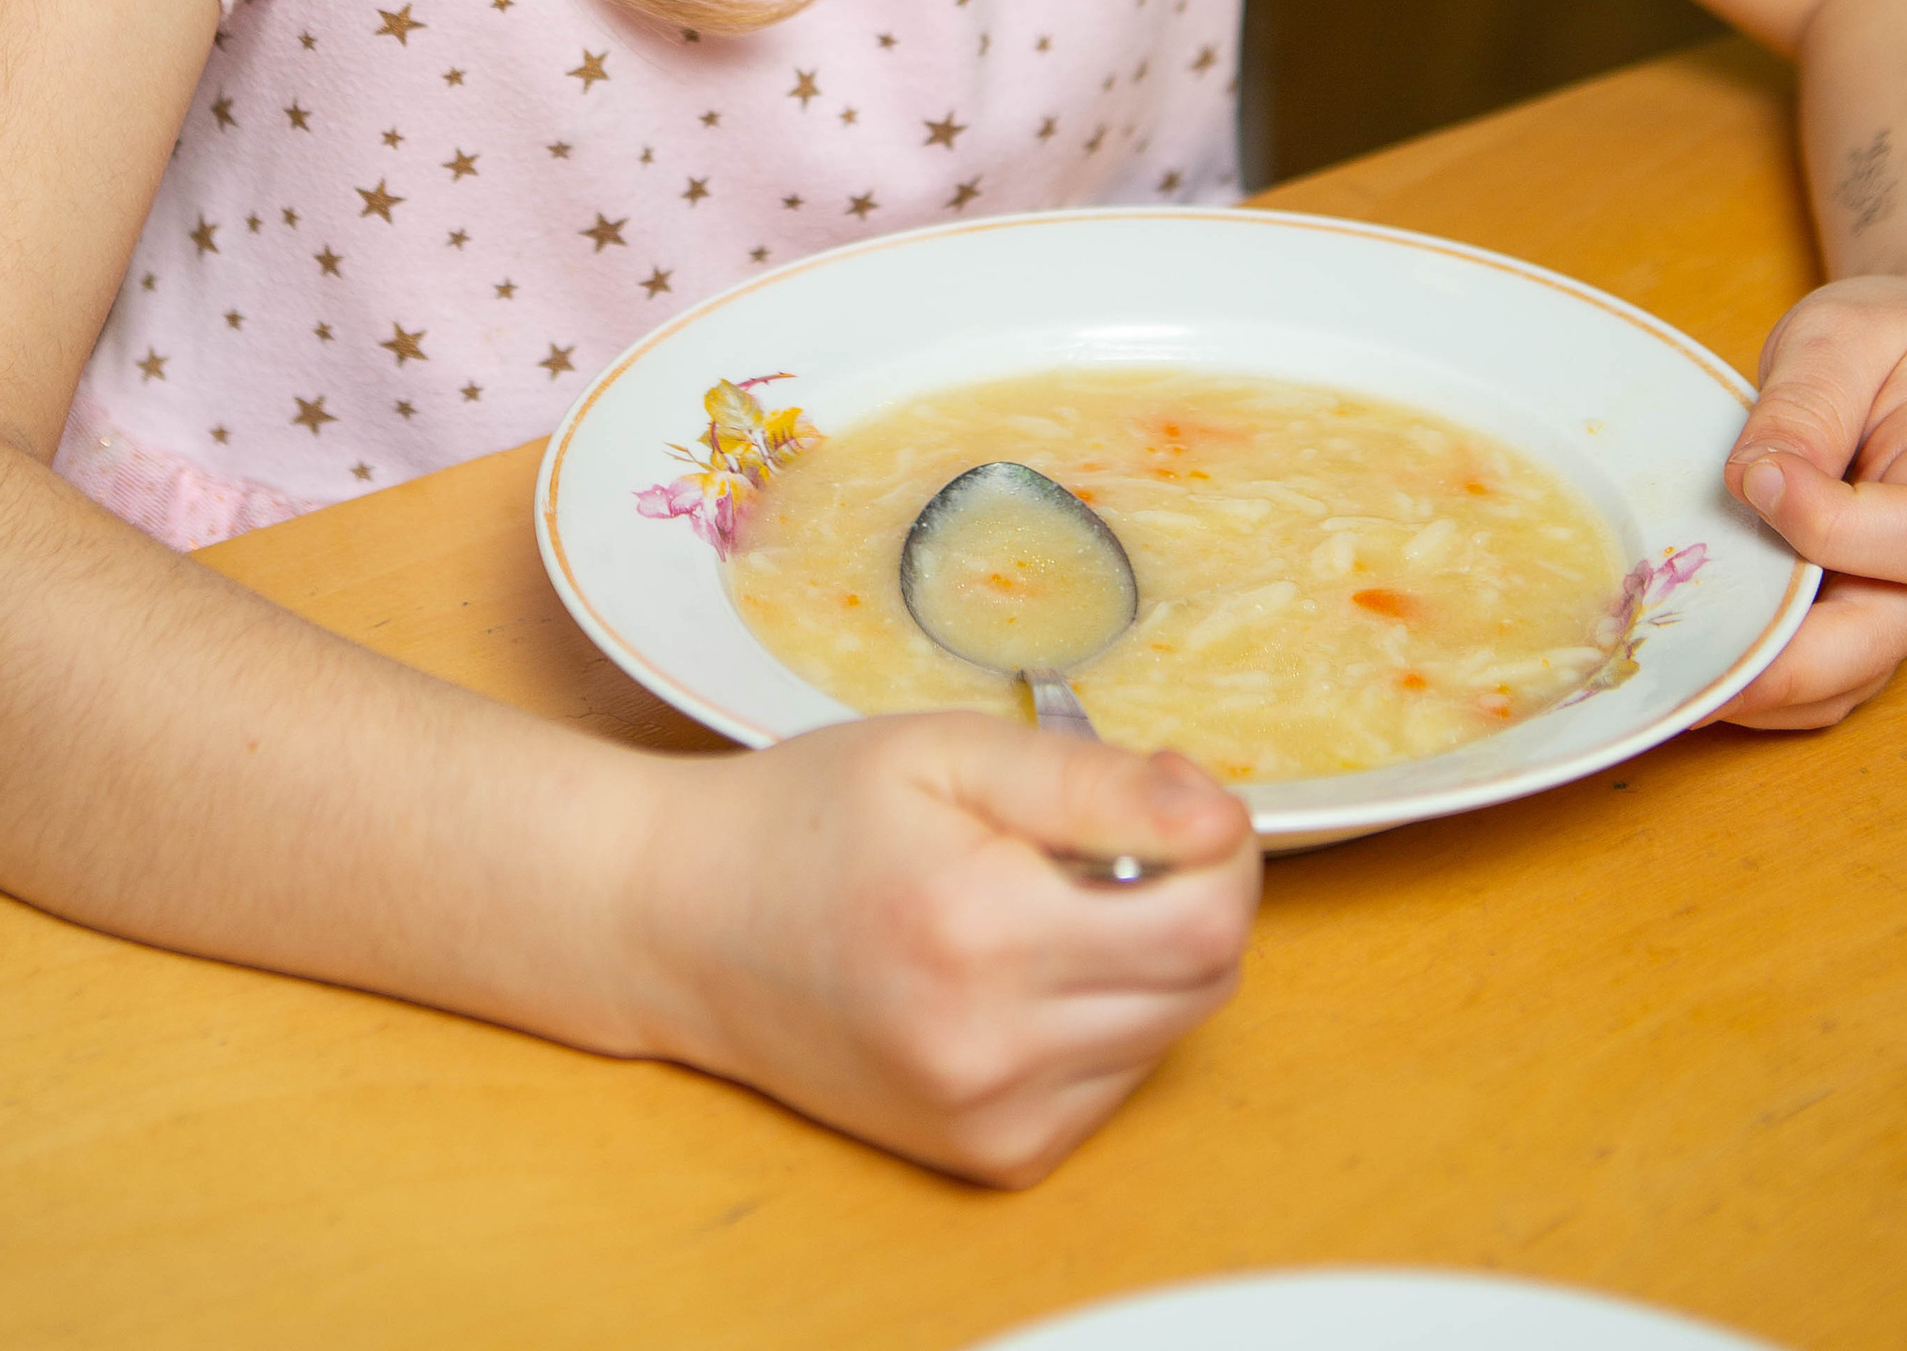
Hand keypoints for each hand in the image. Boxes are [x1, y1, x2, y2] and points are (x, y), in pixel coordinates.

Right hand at [621, 712, 1257, 1183]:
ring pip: (1167, 1033)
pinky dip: (1098, 1019)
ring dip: (1143, 958)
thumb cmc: (809, 818)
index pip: (1205, 921)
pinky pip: (1111, 1084)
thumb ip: (1094, 781)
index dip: (1216, 846)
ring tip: (1042, 898)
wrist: (686, 924)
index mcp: (980, 929)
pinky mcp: (990, 1156)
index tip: (1163, 793)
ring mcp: (990, 1117)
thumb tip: (1220, 820)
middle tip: (1102, 834)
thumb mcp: (946, 749)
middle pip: (1204, 983)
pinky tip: (1019, 968)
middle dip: (1187, 894)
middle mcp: (991, 1048)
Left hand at [1709, 273, 1906, 729]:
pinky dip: (1758, 679)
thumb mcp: (1846, 337)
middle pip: (1875, 650)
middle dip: (1774, 669)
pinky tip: (1687, 653)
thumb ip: (1805, 408)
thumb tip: (1753, 484)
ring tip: (1662, 667)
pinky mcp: (1864, 617)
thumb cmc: (1895, 340)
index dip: (1828, 525)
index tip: (1753, 478)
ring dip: (1757, 688)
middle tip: (1673, 663)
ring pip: (1842, 684)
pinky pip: (1818, 676)